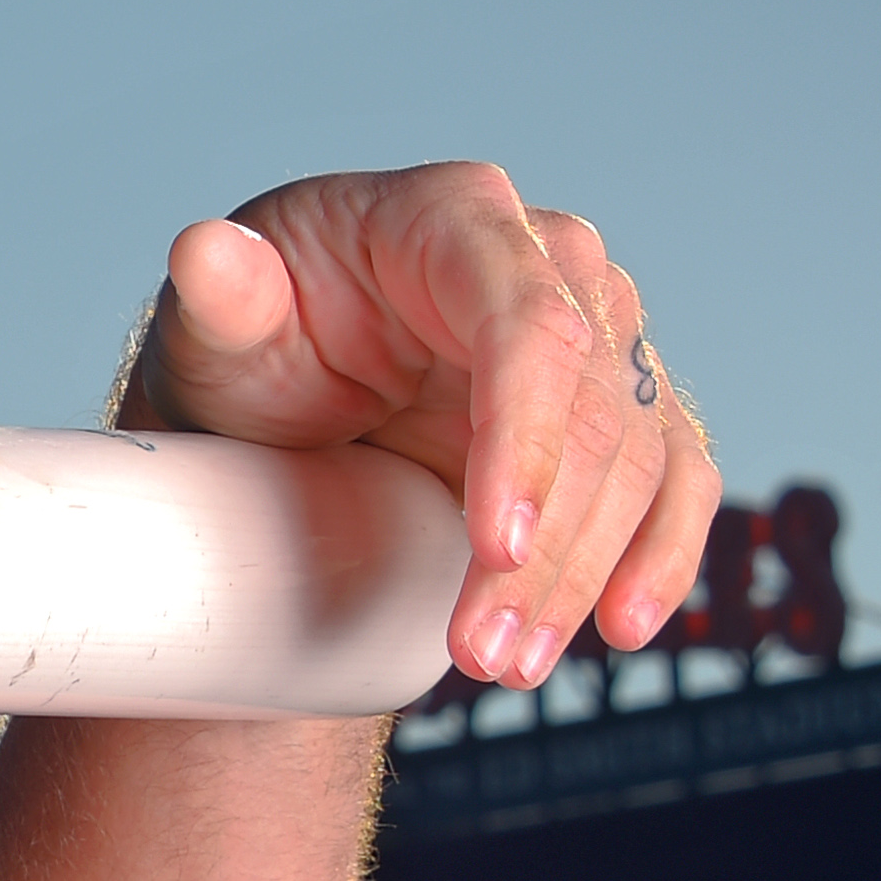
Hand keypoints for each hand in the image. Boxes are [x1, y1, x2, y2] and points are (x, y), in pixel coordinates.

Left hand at [125, 162, 715, 692]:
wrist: (282, 392)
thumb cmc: (253, 341)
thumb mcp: (217, 322)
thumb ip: (218, 295)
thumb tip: (206, 252)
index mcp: (457, 216)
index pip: (528, 324)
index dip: (526, 438)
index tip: (495, 544)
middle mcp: (552, 263)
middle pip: (591, 411)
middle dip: (545, 546)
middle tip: (483, 653)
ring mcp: (601, 334)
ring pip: (636, 460)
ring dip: (583, 575)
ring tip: (509, 664)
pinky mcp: (624, 405)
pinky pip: (674, 480)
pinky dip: (657, 556)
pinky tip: (620, 626)